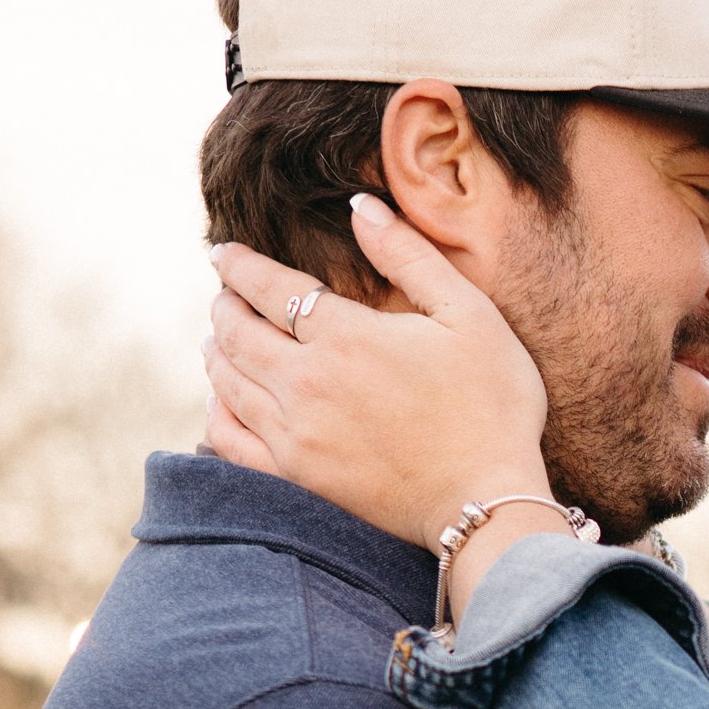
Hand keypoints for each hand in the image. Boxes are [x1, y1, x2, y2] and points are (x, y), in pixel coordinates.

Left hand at [204, 198, 549, 548]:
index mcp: (345, 336)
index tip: (222, 253)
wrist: (487, 503)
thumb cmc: (491, 406)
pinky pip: (229, 440)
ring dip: (216, 352)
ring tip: (217, 339)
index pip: (268, 287)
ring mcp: (295, 434)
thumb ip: (409, 256)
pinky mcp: (296, 478)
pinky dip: (217, 412)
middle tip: (224, 294)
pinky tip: (222, 401)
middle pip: (237, 332)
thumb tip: (359, 205)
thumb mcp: (469, 315)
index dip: (238, 265)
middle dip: (225, 305)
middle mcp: (307, 382)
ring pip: (227, 381)